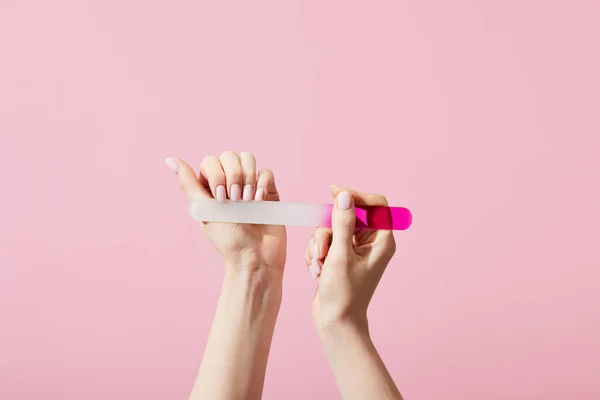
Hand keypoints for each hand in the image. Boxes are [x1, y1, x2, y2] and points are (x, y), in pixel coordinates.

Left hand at [166, 151, 286, 272]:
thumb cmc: (227, 239)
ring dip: (248, 178)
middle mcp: (230, 183)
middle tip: (235, 201)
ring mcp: (250, 185)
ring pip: (249, 159)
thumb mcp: (204, 210)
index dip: (217, 174)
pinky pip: (266, 172)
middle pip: (231, 156)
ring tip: (248, 201)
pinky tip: (259, 201)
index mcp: (210, 187)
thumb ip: (188, 183)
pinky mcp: (268, 191)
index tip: (221, 199)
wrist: (255, 257)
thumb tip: (169, 159)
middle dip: (234, 176)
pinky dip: (262, 184)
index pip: (211, 161)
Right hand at [304, 186, 396, 333]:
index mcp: (381, 240)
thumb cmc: (343, 294)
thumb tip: (344, 196)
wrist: (335, 323)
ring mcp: (353, 249)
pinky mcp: (339, 256)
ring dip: (319, 245)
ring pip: (330, 228)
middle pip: (345, 215)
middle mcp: (370, 242)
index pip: (375, 204)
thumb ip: (342, 223)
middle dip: (327, 231)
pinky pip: (323, 241)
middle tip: (322, 252)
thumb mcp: (340, 256)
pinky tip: (317, 272)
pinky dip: (316, 254)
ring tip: (319, 267)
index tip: (333, 193)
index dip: (355, 195)